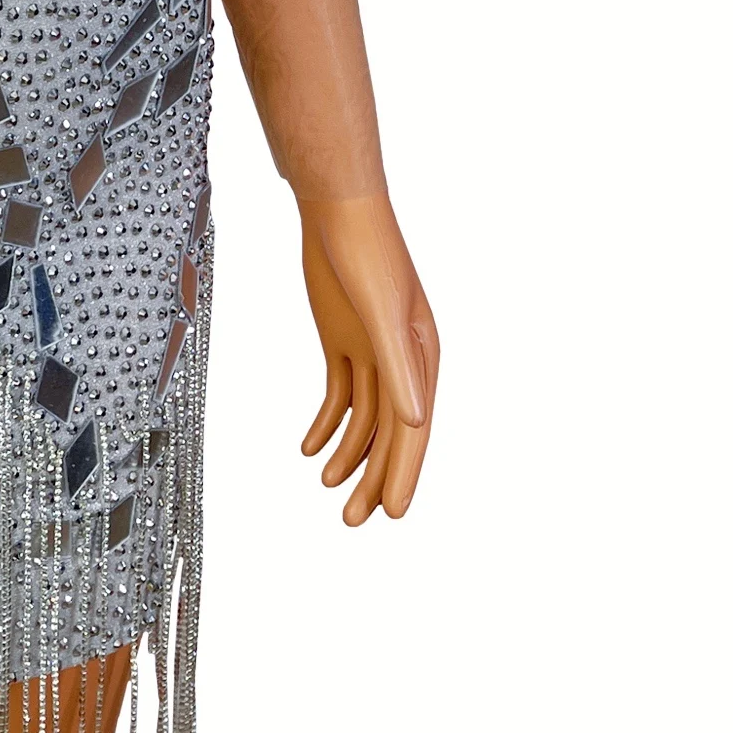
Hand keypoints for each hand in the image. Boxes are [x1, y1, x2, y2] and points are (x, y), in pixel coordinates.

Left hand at [296, 192, 438, 525]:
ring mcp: (373, 352)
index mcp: (424, 357)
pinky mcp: (344, 342)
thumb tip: (414, 421)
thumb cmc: (367, 255)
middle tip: (352, 521)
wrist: (336, 210)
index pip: (414, 429)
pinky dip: (326, 425)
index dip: (404, 473)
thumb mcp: (380, 313)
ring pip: (364, 420)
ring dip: (348, 456)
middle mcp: (404, 360)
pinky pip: (339, 395)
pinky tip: (309, 450)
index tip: (393, 514)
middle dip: (375, 477)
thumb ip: (397, 366)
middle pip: (390, 432)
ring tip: (328, 491)